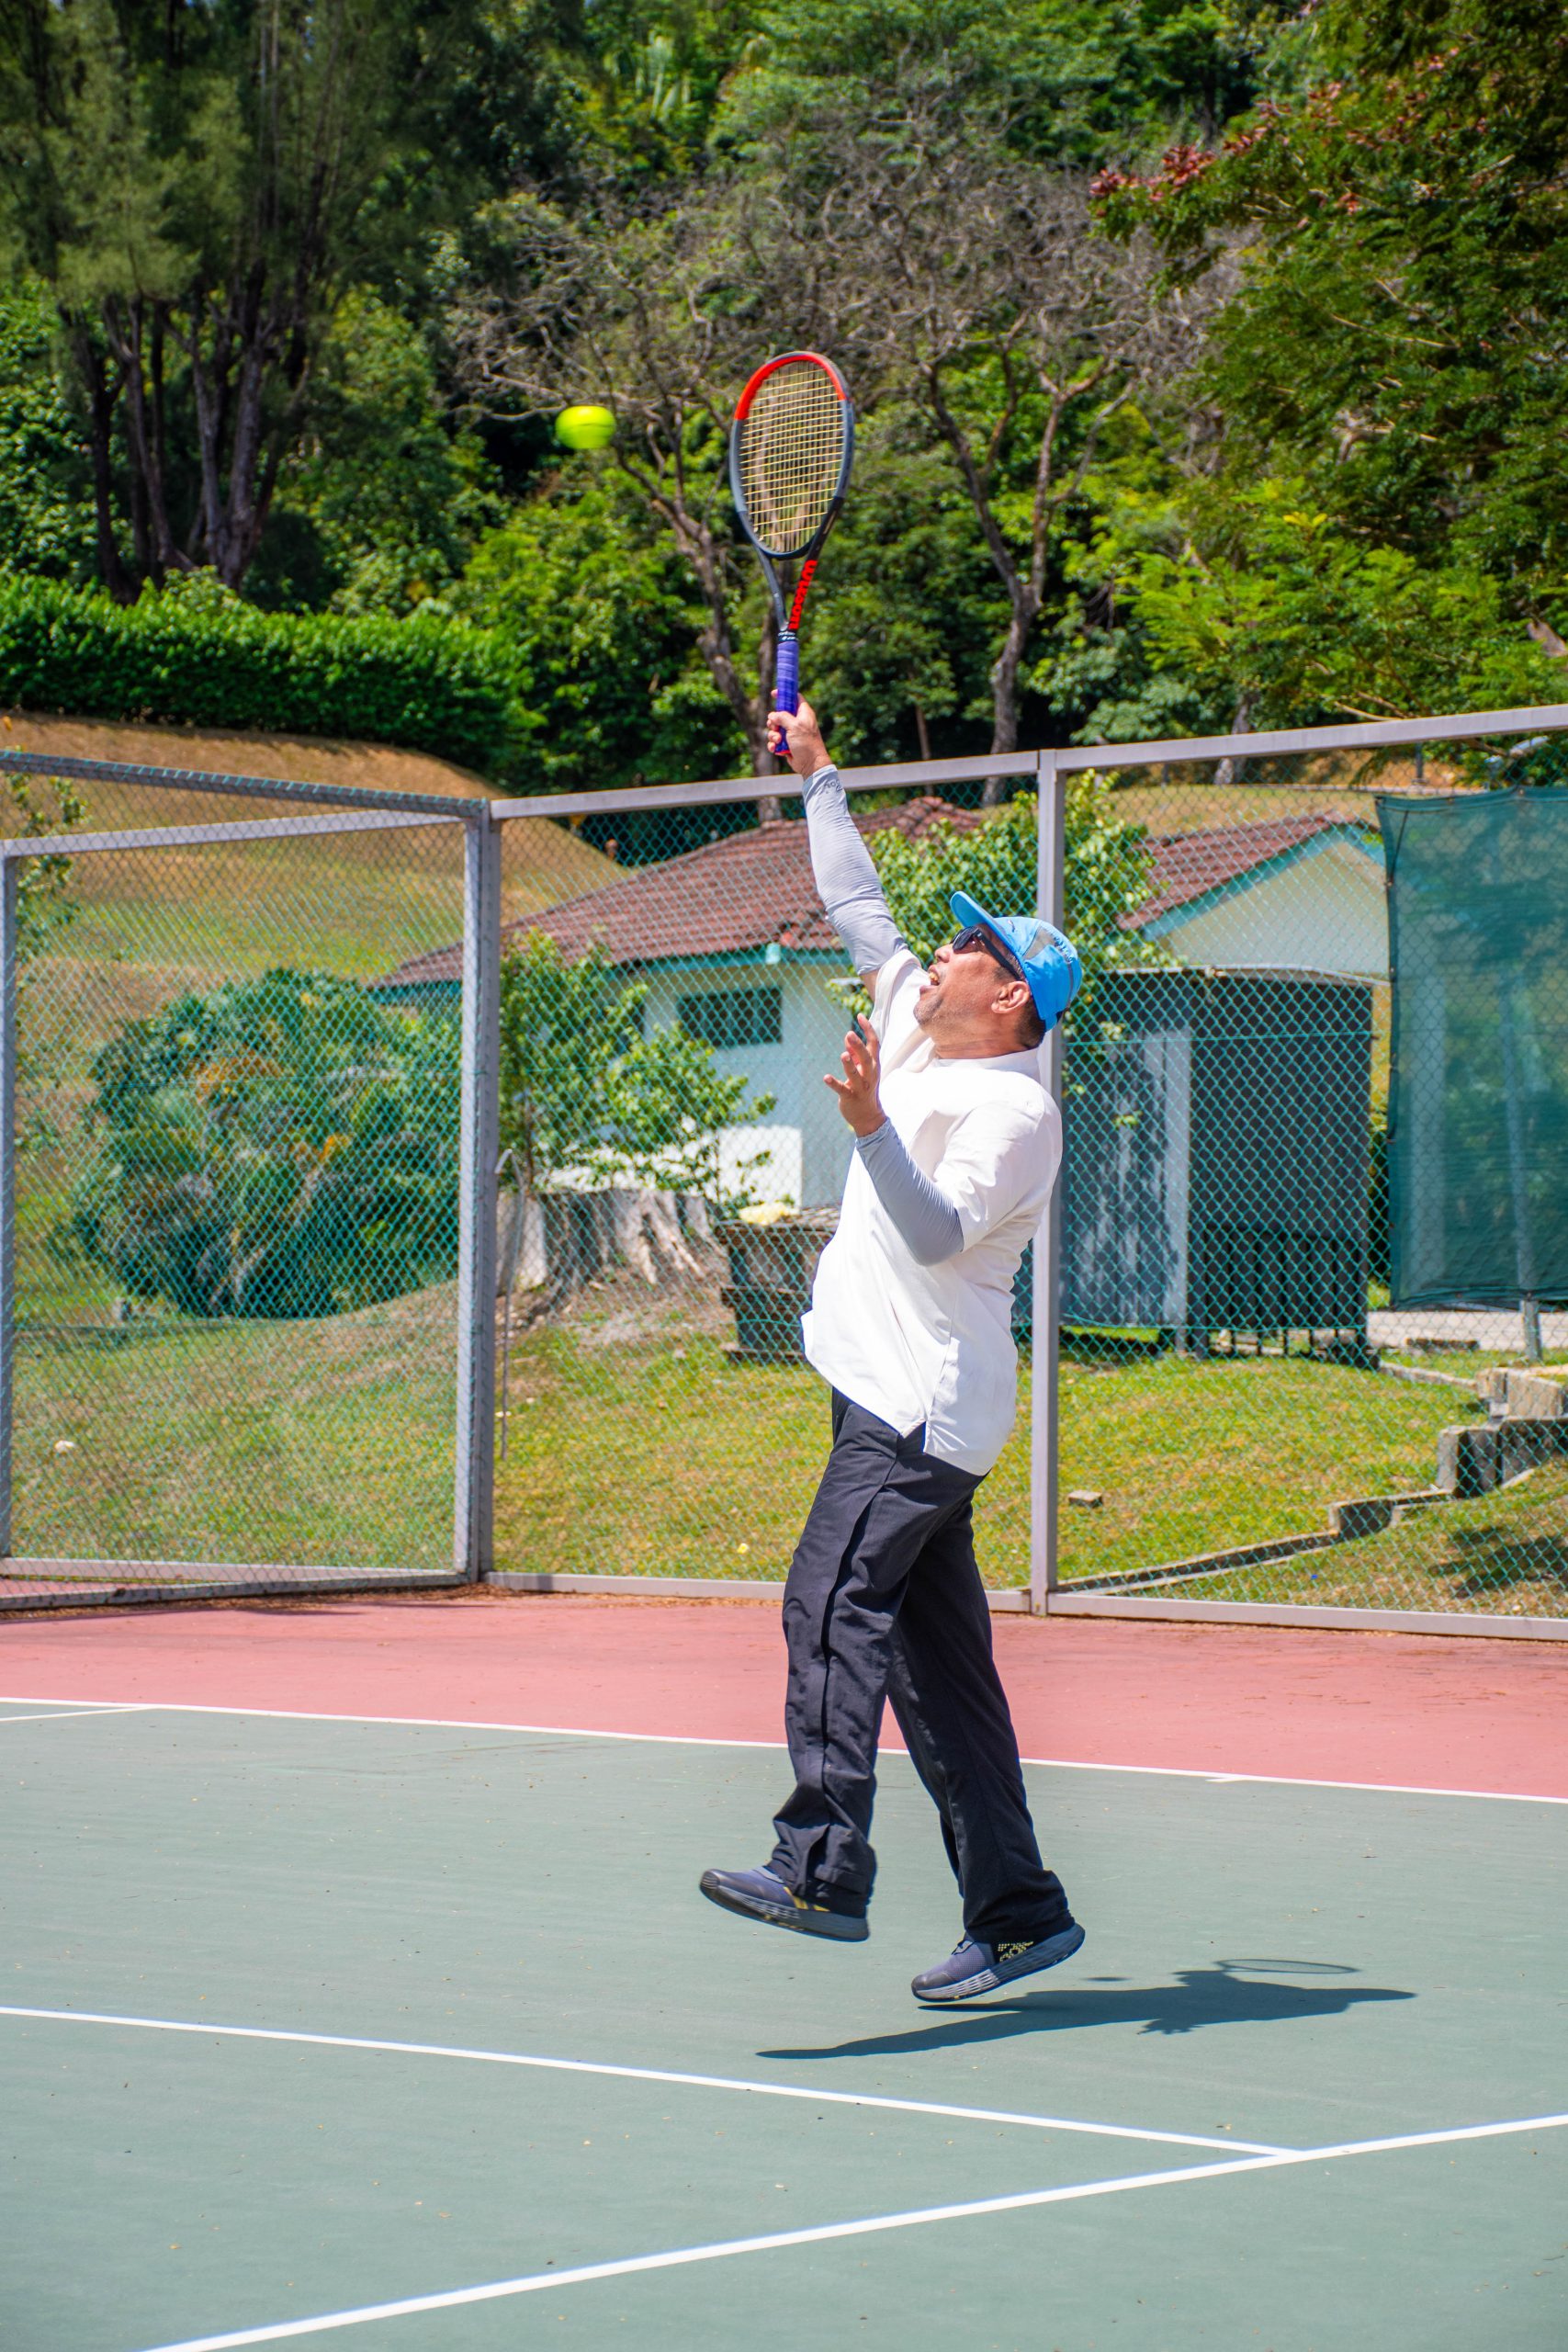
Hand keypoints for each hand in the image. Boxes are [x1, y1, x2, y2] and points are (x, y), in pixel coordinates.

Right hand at [768, 695, 828, 775]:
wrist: (810, 764)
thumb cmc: (806, 743)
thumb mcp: (794, 726)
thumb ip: (782, 717)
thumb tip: (772, 715)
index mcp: (803, 713)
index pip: (794, 697)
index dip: (784, 694)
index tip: (774, 693)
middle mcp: (797, 721)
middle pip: (780, 714)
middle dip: (773, 721)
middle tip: (775, 726)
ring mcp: (792, 733)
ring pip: (775, 728)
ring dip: (773, 735)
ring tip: (778, 741)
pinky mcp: (787, 744)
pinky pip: (775, 741)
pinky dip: (773, 745)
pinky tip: (775, 749)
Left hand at [825, 1017, 885, 1137]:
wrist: (869, 1117)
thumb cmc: (864, 1088)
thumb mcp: (862, 1070)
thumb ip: (855, 1054)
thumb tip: (848, 1037)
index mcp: (873, 1065)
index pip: (874, 1044)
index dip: (868, 1029)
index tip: (860, 1016)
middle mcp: (869, 1075)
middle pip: (866, 1058)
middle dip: (859, 1046)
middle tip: (850, 1033)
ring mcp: (860, 1087)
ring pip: (855, 1074)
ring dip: (849, 1065)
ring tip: (843, 1055)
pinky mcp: (850, 1097)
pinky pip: (842, 1090)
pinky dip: (834, 1084)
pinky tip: (826, 1078)